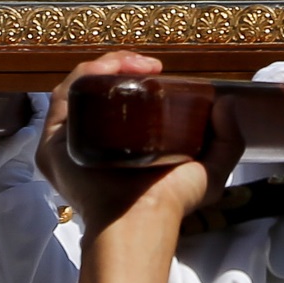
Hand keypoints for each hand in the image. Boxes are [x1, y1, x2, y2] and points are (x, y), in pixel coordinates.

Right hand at [39, 55, 235, 248]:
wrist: (142, 218)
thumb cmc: (170, 203)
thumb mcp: (209, 171)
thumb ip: (229, 141)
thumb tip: (227, 104)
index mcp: (120, 142)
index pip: (120, 97)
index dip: (136, 75)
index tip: (159, 70)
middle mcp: (92, 137)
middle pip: (100, 87)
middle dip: (123, 66)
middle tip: (150, 66)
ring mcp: (71, 137)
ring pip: (82, 86)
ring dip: (107, 65)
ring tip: (134, 64)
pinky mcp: (55, 139)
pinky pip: (65, 95)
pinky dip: (86, 74)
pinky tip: (110, 68)